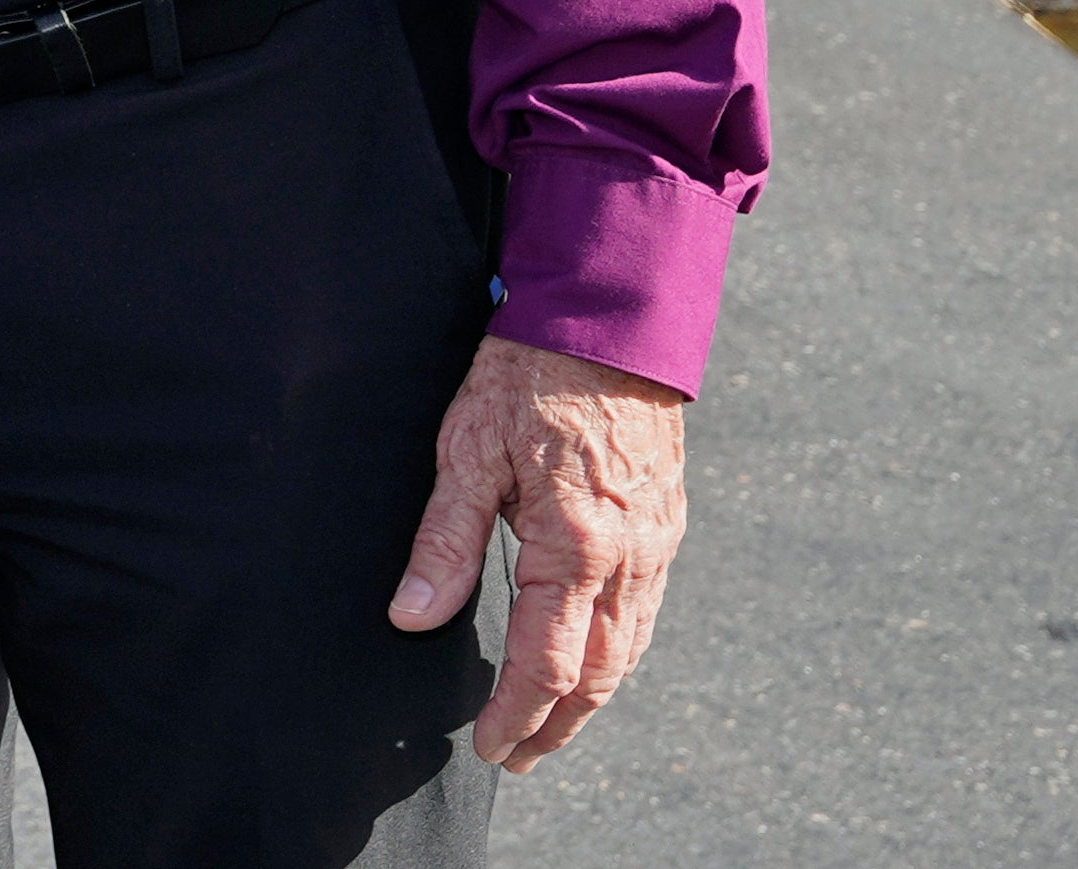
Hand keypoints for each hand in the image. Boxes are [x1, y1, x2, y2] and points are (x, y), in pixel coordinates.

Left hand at [387, 336, 687, 770]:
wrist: (610, 318)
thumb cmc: (529, 375)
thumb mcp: (468, 450)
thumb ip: (444, 543)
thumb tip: (411, 619)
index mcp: (575, 548)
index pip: (545, 665)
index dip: (516, 715)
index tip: (487, 747)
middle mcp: (628, 558)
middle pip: (597, 675)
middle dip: (557, 726)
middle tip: (518, 759)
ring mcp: (656, 543)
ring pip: (630, 648)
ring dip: (591, 698)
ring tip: (550, 725)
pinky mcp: (666, 523)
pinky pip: (647, 611)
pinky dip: (619, 651)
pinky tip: (594, 657)